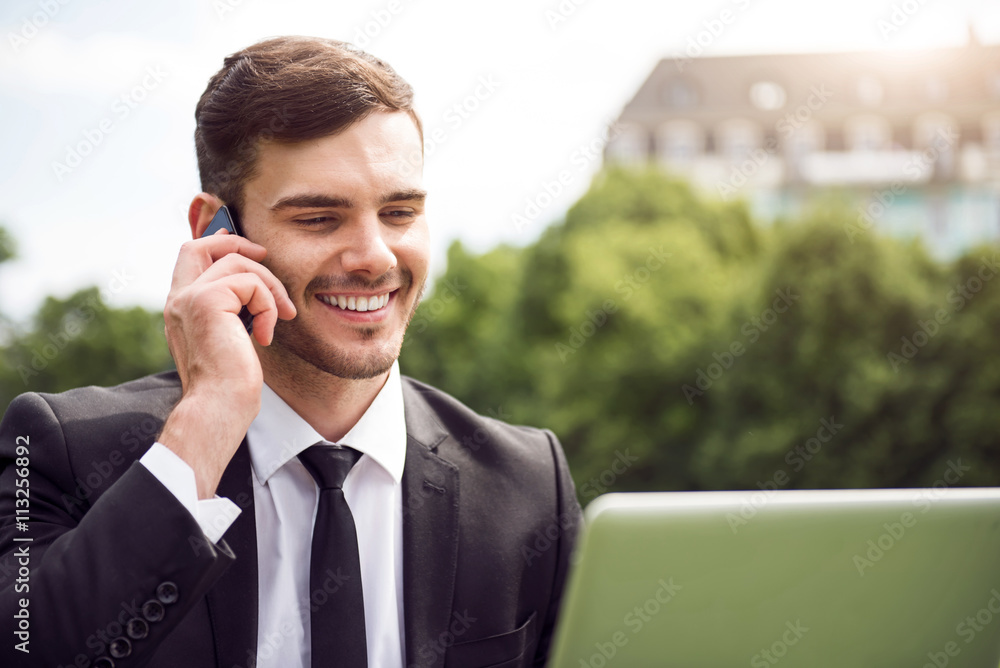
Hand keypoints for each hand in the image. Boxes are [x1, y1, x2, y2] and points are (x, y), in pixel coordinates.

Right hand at [160, 229, 295, 497]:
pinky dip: (268, 306)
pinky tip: (265, 337)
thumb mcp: (229, 339)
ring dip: (269, 287)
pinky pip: (251, 283)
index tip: (248, 247)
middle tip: (265, 254)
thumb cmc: (229, 384)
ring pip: (238, 263)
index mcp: (180, 308)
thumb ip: (231, 312)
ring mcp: (189, 298)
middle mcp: (178, 299)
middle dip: (236, 242)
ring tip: (280, 317)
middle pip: (200, 246)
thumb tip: (251, 290)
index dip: (216, 243)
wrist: (220, 405)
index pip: (189, 257)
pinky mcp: (208, 300)